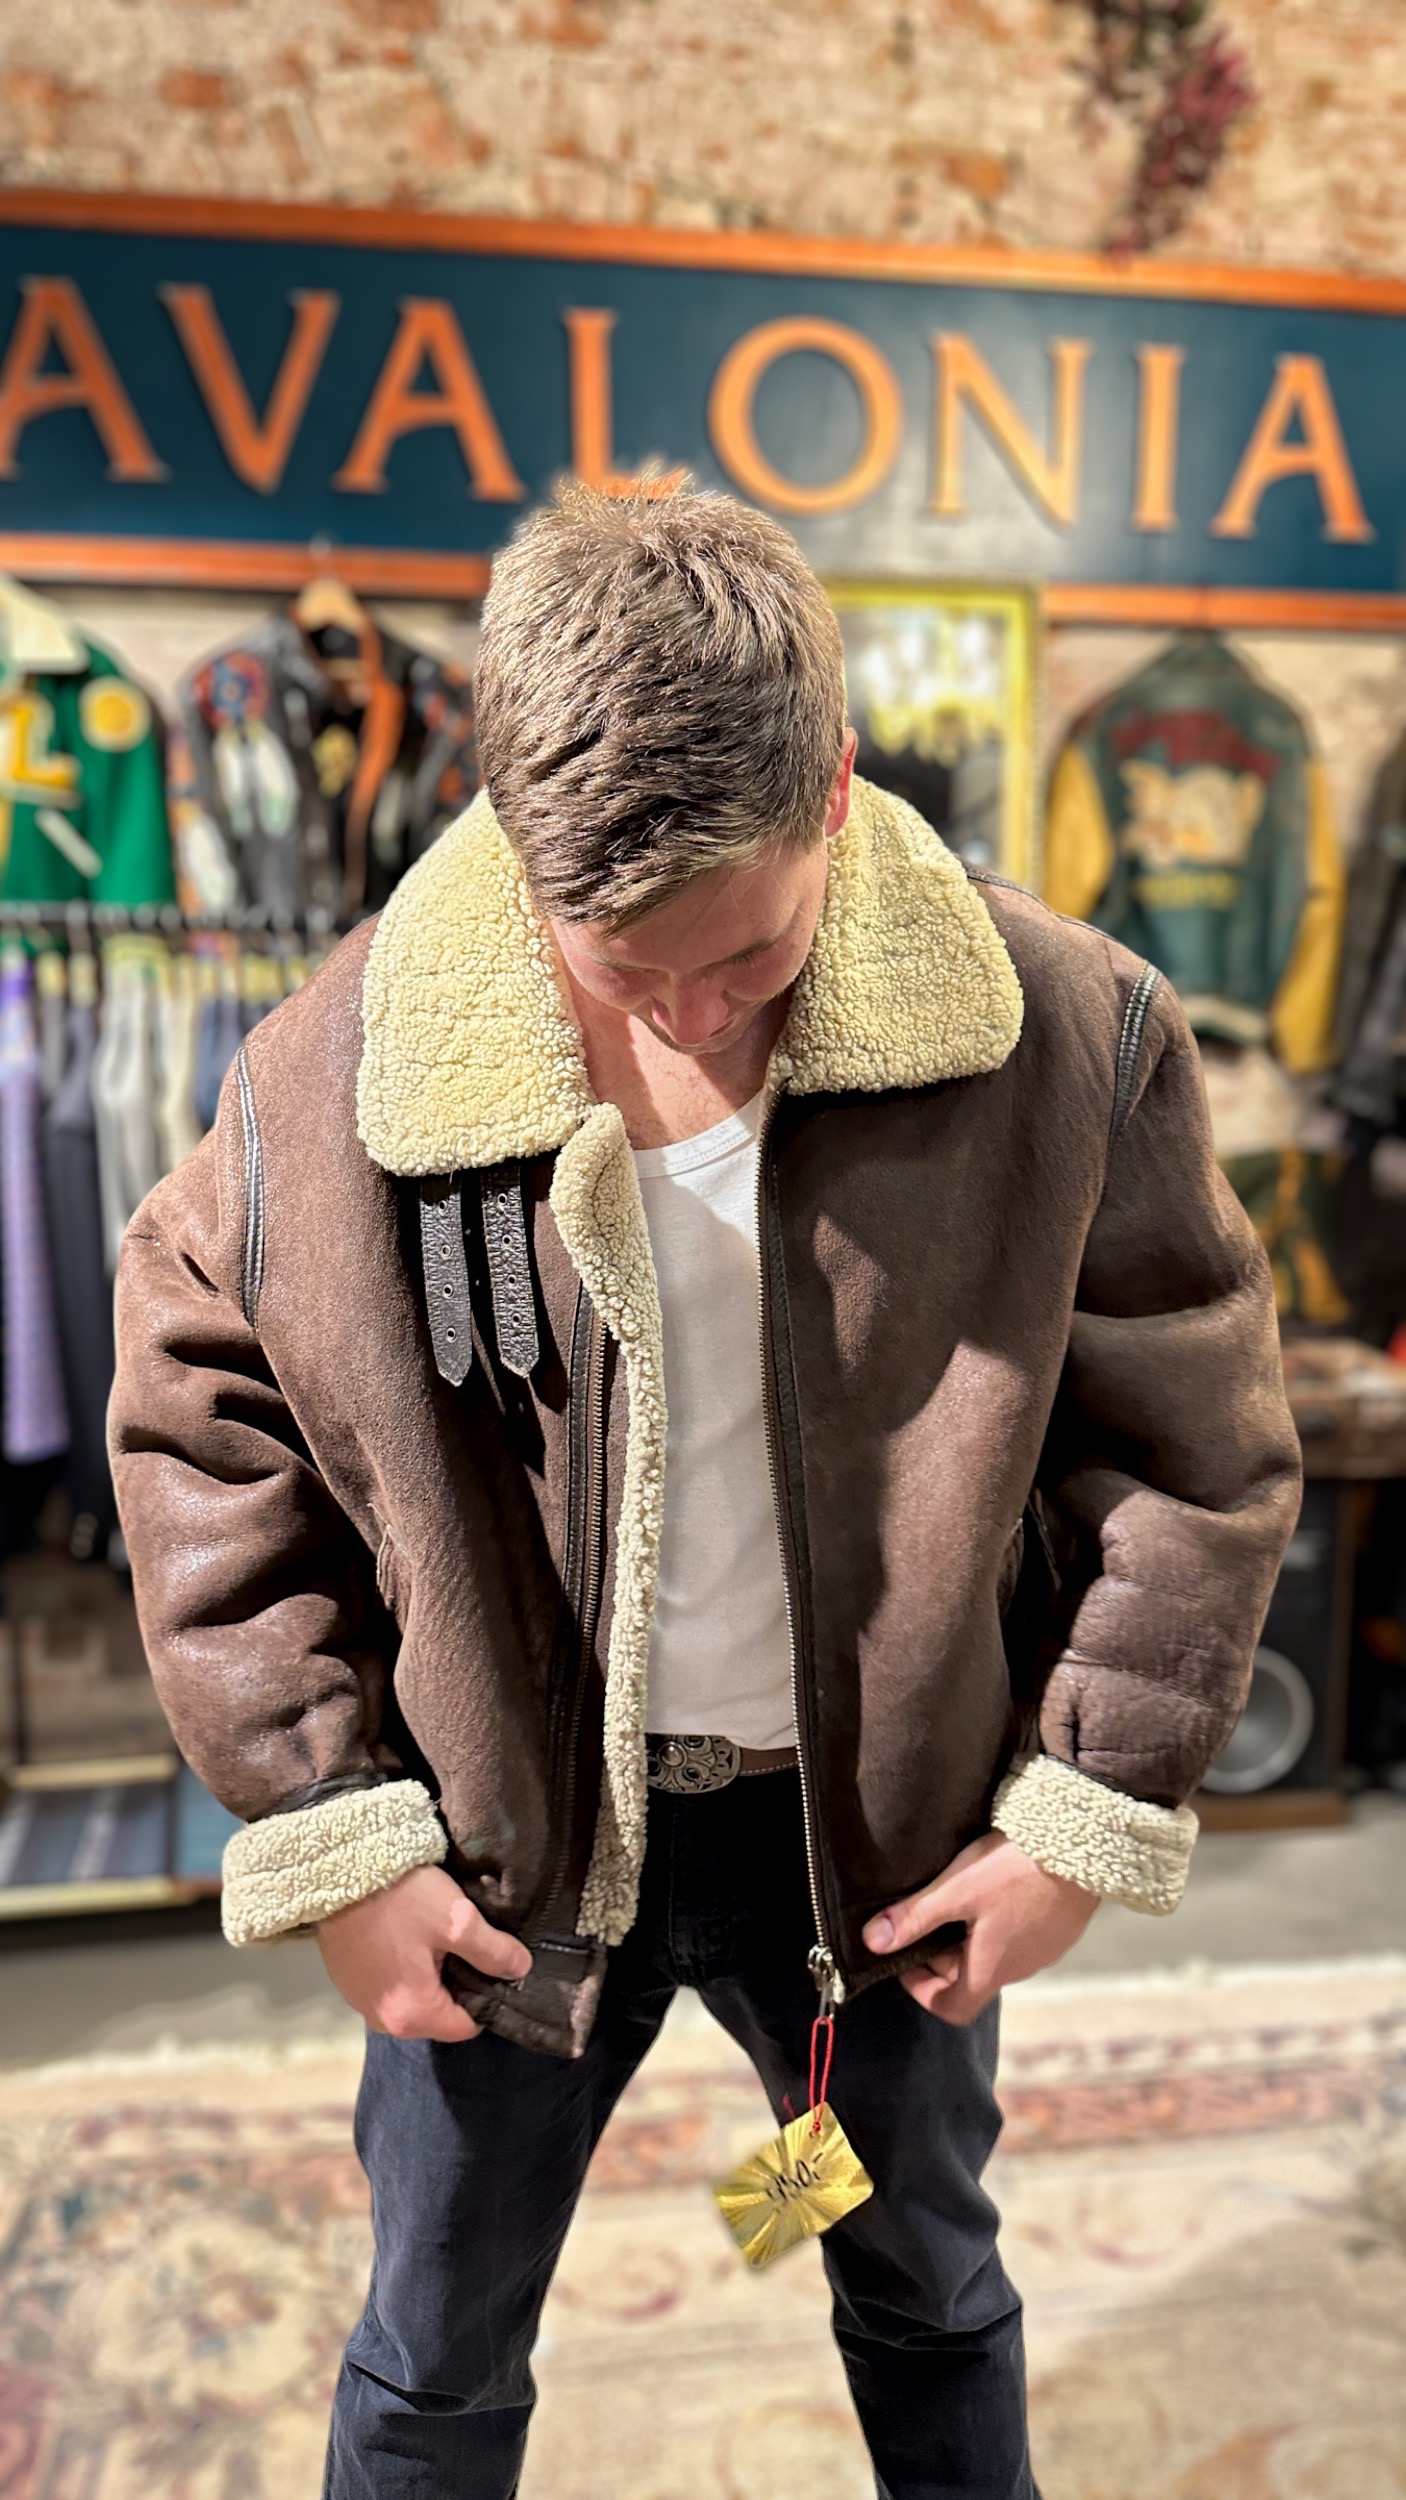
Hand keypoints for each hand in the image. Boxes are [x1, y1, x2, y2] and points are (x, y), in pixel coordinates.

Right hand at [317, 1864, 531, 2043]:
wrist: (336, 1871)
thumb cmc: (400, 1898)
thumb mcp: (457, 1920)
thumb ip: (493, 1951)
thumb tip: (520, 1970)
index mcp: (413, 2016)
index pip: (468, 2025)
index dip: (487, 1994)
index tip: (490, 1962)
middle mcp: (383, 2022)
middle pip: (440, 2015)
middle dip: (456, 1984)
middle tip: (461, 1943)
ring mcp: (361, 2003)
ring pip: (414, 2000)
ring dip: (428, 1976)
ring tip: (433, 1937)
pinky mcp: (348, 1984)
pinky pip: (390, 1987)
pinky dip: (402, 1969)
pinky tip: (405, 1936)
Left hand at [862, 1833, 1098, 2024]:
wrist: (1083, 1845)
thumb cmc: (1016, 1870)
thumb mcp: (957, 1890)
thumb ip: (914, 1917)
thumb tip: (872, 1941)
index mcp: (992, 1969)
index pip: (953, 2008)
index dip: (922, 1991)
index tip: (907, 1960)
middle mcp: (1020, 1969)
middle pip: (971, 1980)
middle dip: (943, 1956)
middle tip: (928, 1919)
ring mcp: (1044, 1950)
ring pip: (997, 1957)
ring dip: (971, 1940)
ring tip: (959, 1900)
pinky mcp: (1059, 1929)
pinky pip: (1021, 1940)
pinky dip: (998, 1927)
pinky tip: (996, 1890)